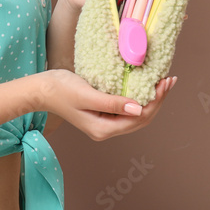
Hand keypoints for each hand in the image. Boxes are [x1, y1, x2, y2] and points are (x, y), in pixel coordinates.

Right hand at [38, 69, 175, 139]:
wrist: (41, 89)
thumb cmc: (60, 89)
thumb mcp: (87, 95)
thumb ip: (112, 103)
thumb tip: (139, 108)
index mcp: (103, 129)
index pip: (139, 118)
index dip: (155, 101)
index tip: (164, 82)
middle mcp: (106, 129)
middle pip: (141, 118)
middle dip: (157, 100)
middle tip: (169, 80)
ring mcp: (104, 122)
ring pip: (136, 114)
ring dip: (151, 99)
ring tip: (162, 82)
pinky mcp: (102, 112)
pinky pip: (127, 107)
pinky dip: (139, 96)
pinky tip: (145, 86)